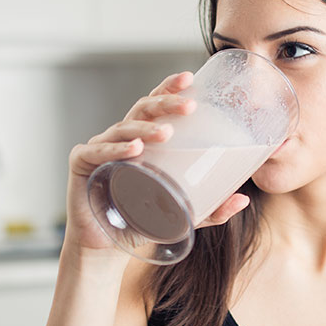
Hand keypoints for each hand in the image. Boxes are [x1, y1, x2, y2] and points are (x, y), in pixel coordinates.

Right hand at [64, 71, 250, 253]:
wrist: (107, 248)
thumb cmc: (141, 222)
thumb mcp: (183, 214)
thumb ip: (211, 207)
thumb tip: (243, 199)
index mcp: (142, 141)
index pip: (156, 107)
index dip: (169, 89)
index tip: (190, 77)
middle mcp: (121, 139)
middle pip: (142, 110)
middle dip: (166, 103)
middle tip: (189, 106)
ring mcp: (100, 149)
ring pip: (123, 128)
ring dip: (146, 129)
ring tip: (167, 133)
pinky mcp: (82, 165)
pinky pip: (98, 152)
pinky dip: (116, 150)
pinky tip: (135, 151)